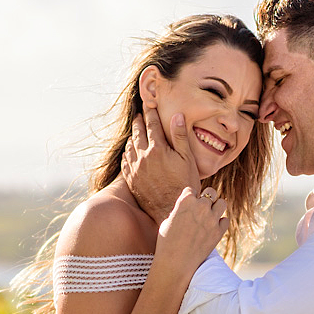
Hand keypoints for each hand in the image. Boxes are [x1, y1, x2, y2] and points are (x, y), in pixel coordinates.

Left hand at [122, 106, 200, 223]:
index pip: (152, 124)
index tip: (149, 103)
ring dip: (132, 136)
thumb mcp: (187, 159)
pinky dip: (127, 153)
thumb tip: (176, 115)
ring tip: (134, 132)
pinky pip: (125, 161)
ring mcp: (135, 169)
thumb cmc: (184, 185)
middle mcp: (143, 157)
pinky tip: (129, 152)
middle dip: (139, 121)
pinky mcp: (131, 180)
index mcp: (158, 149)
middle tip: (139, 114)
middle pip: (138, 133)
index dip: (151, 112)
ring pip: (129, 146)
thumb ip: (180, 137)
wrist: (171, 211)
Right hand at [153, 186, 227, 278]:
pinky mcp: (219, 231)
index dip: (190, 197)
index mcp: (185, 201)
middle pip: (210, 192)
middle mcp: (201, 206)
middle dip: (206, 198)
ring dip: (216, 207)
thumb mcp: (168, 221)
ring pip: (222, 203)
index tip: (188, 205)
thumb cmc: (166, 243)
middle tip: (202, 208)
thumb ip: (180, 211)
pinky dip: (220, 223)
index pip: (191, 190)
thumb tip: (186, 209)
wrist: (175, 263)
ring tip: (210, 215)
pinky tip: (213, 228)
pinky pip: (225, 220)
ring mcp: (212, 219)